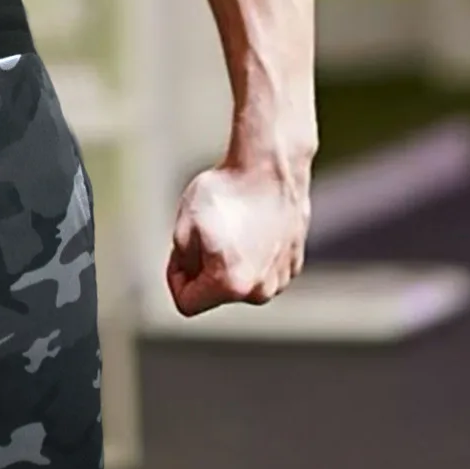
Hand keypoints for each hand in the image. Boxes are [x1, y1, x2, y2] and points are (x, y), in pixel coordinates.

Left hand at [166, 161, 308, 317]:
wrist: (270, 166)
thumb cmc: (227, 191)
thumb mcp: (184, 226)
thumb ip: (182, 262)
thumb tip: (191, 275)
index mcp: (230, 286)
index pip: (186, 302)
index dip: (175, 276)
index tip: (179, 252)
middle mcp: (260, 291)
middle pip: (215, 293)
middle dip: (203, 269)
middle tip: (205, 232)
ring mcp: (281, 278)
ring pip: (240, 281)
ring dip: (229, 261)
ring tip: (231, 225)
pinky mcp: (293, 263)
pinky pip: (262, 268)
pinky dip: (252, 252)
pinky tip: (251, 224)